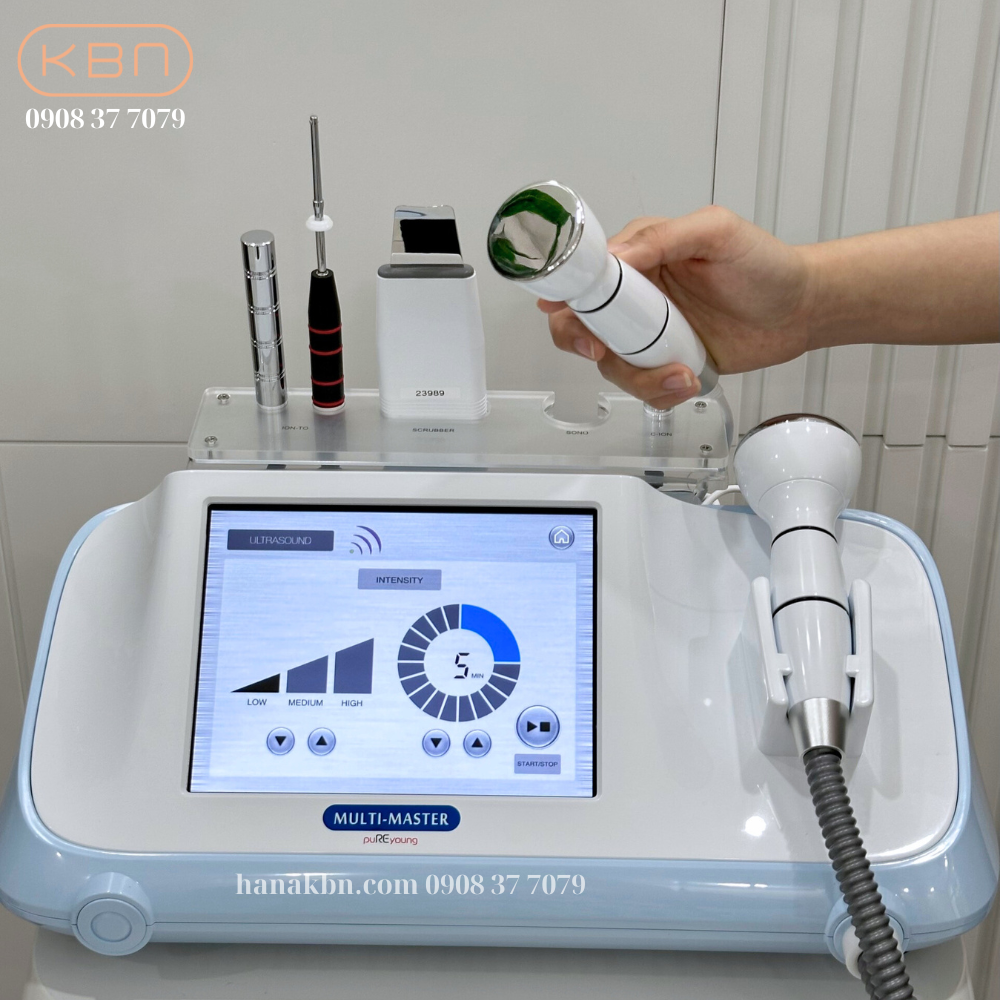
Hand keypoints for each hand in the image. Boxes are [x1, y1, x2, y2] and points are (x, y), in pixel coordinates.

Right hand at [539, 206, 813, 408]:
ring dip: (640, 377)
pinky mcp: (665, 364)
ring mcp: (649, 334)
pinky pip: (642, 388)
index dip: (569, 302)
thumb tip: (615, 257)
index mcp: (639, 257)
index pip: (585, 277)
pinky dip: (660, 393)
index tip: (580, 323)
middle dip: (587, 345)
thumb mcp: (716, 232)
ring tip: (682, 373)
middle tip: (606, 352)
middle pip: (581, 326)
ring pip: (612, 365)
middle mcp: (637, 297)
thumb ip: (663, 238)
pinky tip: (689, 381)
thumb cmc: (764, 264)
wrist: (800, 310)